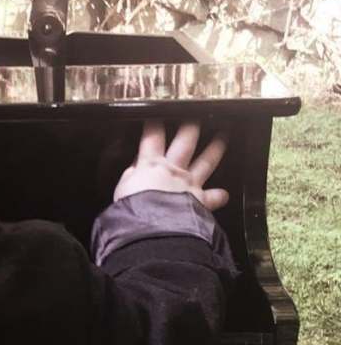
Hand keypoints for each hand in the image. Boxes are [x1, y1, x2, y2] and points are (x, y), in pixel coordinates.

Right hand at [114, 121, 228, 210]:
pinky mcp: (200, 201)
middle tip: (196, 117)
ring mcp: (189, 184)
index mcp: (151, 165)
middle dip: (191, 127)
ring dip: (215, 149)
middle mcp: (173, 170)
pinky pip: (214, 197)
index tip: (156, 116)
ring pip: (206, 161)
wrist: (150, 228)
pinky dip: (220, 196)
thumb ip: (130, 175)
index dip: (154, 124)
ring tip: (223, 139)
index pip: (152, 138)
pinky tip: (224, 194)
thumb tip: (134, 166)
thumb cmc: (131, 210)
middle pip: (185, 142)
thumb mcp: (122, 189)